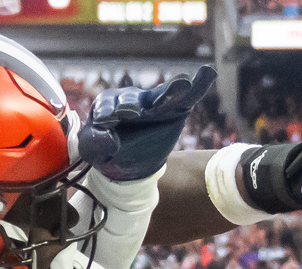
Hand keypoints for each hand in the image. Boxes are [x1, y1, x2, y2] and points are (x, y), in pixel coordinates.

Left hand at [76, 66, 215, 181]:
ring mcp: (154, 103)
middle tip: (133, 112)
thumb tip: (109, 139)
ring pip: (162, 95)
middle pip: (132, 98)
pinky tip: (209, 72)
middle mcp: (132, 99)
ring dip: (173, 89)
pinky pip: (187, 97)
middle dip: (132, 104)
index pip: (107, 105)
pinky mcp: (173, 110)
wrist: (126, 164)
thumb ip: (95, 143)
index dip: (106, 112)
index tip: (105, 122)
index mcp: (108, 103)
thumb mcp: (92, 150)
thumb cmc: (105, 152)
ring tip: (184, 83)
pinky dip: (198, 86)